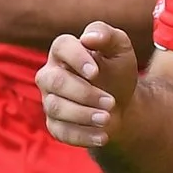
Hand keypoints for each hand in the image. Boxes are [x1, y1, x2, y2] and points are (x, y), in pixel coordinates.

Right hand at [35, 21, 139, 148]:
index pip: (61, 47)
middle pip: (55, 81)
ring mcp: (50, 100)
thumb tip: (90, 37)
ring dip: (84, 115)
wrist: (122, 105)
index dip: (77, 58)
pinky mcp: (55, 124)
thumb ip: (107, 35)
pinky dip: (83, 136)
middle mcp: (50, 75)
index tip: (96, 72)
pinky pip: (61, 131)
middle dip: (84, 93)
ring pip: (56, 107)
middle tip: (111, 102)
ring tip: (108, 118)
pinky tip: (103, 136)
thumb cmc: (116, 72)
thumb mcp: (120, 50)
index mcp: (64, 51)